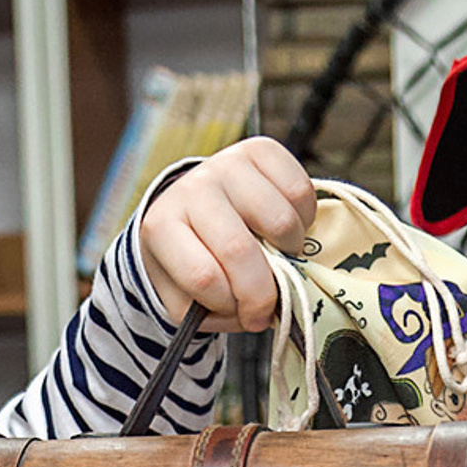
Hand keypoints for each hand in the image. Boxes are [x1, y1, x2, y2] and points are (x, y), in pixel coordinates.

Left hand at [137, 138, 314, 332]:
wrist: (194, 204)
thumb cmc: (192, 255)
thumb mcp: (185, 293)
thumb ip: (212, 312)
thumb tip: (255, 315)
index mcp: (161, 227)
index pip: (203, 276)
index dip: (232, 304)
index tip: (246, 317)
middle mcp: (191, 189)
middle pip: (239, 250)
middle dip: (262, 291)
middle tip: (269, 307)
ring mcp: (226, 164)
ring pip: (280, 221)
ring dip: (289, 252)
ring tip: (277, 257)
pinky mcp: (260, 149)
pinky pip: (301, 191)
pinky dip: (304, 219)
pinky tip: (285, 228)